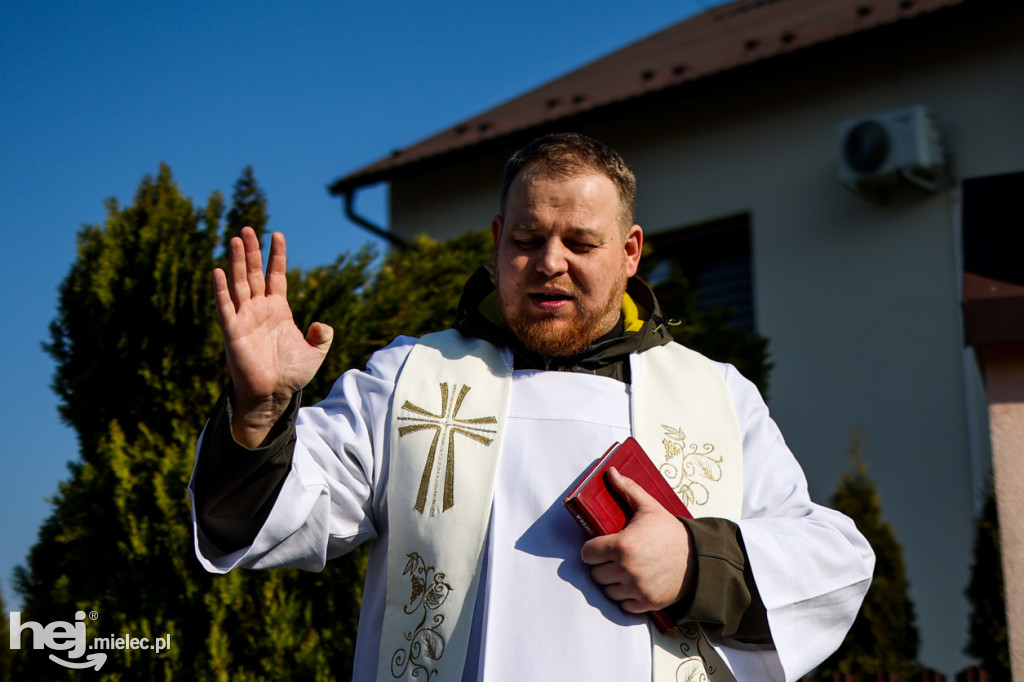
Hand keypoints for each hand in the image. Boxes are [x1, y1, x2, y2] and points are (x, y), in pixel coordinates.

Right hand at [213, 227, 333, 446]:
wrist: (274, 394)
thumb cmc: (292, 374)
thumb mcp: (316, 353)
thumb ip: (322, 336)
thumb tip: (321, 324)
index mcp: (279, 310)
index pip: (276, 276)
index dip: (276, 256)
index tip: (277, 234)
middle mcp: (260, 309)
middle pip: (254, 273)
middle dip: (252, 251)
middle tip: (248, 229)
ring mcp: (245, 318)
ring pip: (239, 283)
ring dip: (236, 262)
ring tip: (235, 239)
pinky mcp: (233, 330)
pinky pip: (225, 306)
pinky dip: (221, 289)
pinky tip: (218, 270)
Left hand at [580, 467, 695, 613]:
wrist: (698, 558)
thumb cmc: (670, 531)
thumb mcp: (649, 507)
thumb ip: (627, 489)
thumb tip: (611, 472)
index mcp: (623, 545)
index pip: (587, 553)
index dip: (592, 549)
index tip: (600, 547)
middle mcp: (627, 569)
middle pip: (596, 574)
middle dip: (602, 565)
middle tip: (614, 558)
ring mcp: (636, 588)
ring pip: (607, 590)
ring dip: (613, 582)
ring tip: (624, 570)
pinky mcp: (646, 602)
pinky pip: (623, 604)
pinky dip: (626, 597)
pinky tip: (634, 583)